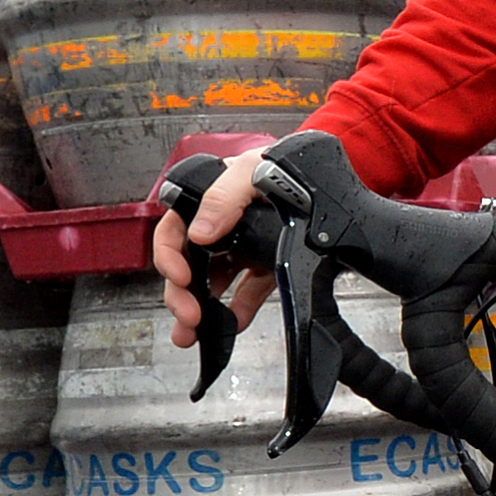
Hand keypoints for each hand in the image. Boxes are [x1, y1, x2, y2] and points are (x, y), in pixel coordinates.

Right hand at [152, 142, 276, 349]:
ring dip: (201, 310)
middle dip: (181, 294)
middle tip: (189, 315)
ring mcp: (241, 247)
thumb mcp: (249, 169)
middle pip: (188, 265)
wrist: (326, 173)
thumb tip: (200, 233)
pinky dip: (239, 310)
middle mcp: (219, 226)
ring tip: (196, 333)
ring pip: (211, 283)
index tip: (181, 277)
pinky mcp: (265, 264)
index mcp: (206, 201)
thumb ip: (223, 196)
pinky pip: (247, 292)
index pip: (173, 231)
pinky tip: (234, 324)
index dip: (169, 257)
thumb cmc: (284, 163)